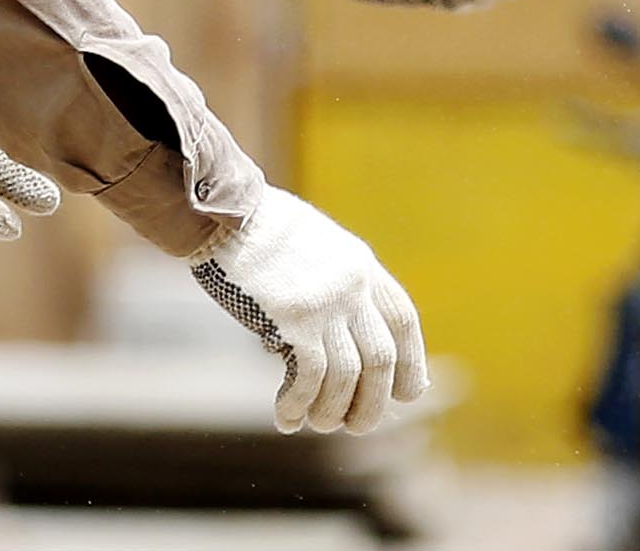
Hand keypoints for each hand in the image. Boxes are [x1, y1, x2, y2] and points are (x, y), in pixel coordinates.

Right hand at [192, 189, 427, 431]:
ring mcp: (327, 302)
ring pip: (349, 375)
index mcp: (363, 266)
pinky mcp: (294, 318)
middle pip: (383, 358)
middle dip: (372, 401)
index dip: (412, 362)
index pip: (404, 321)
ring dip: (333, 410)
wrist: (226, 214)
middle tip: (355, 426)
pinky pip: (309, 376)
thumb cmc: (261, 234)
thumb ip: (334, 287)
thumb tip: (333, 343)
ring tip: (316, 424)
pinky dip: (300, 403)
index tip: (406, 394)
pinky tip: (286, 418)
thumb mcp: (316, 251)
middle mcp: (354, 286)